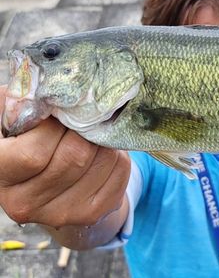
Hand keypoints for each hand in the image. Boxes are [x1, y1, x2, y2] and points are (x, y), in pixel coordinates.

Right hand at [0, 85, 130, 228]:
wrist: (47, 180)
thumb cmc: (28, 137)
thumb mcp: (15, 118)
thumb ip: (22, 104)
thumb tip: (46, 93)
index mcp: (0, 174)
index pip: (34, 154)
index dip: (53, 129)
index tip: (57, 117)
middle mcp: (25, 203)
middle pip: (75, 156)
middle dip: (84, 130)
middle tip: (82, 120)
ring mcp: (59, 214)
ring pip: (102, 161)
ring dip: (103, 139)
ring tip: (91, 134)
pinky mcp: (90, 213)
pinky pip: (119, 171)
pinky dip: (118, 154)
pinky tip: (103, 152)